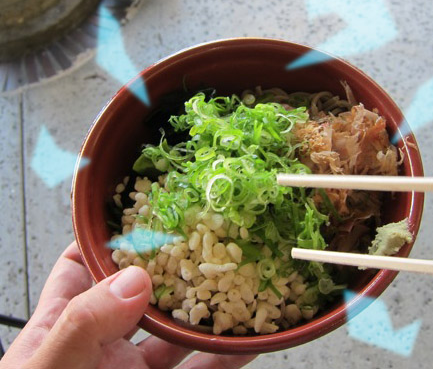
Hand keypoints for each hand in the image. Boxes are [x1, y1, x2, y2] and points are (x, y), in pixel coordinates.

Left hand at [0, 242, 256, 368]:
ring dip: (207, 311)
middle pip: (142, 293)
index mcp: (63, 324)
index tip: (146, 215)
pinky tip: (246, 342)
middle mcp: (101, 342)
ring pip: (176, 332)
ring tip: (237, 286)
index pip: (82, 264)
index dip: (109, 237)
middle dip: (173, 267)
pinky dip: (224, 355)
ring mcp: (132, 368)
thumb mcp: (50, 367)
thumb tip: (134, 278)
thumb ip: (84, 324)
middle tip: (207, 242)